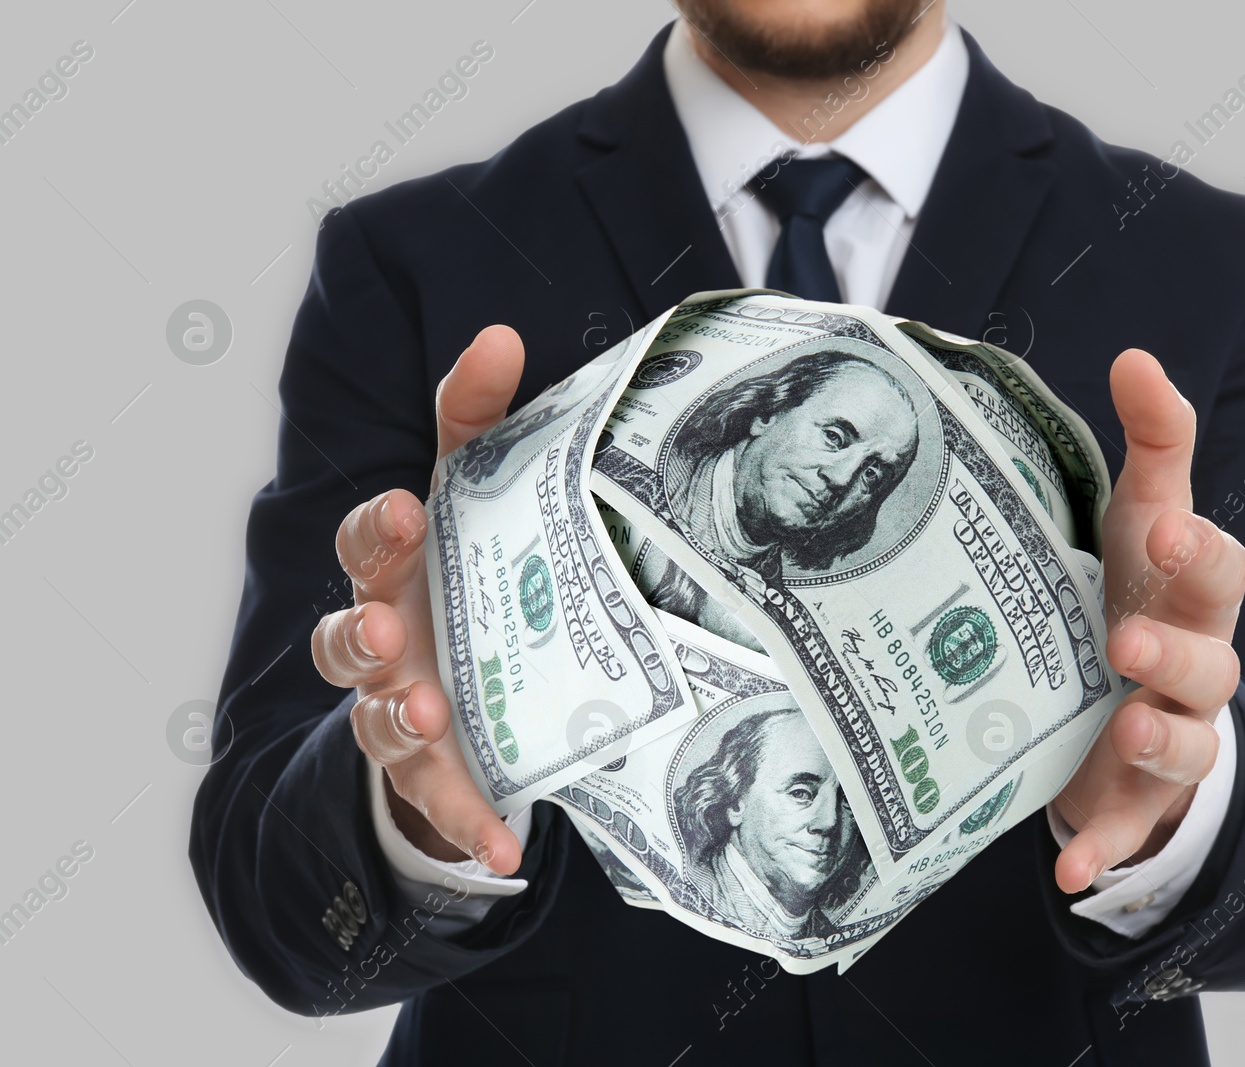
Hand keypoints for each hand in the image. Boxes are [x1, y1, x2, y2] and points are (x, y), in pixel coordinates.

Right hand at [311, 326, 526, 874]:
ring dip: (394, 720)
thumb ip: (480, 422)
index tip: (408, 507)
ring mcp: (400, 712)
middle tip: (389, 622)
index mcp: (395, 569)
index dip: (377, 529)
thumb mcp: (477, 495)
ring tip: (425, 714)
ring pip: (374, 721)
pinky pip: (445, 804)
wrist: (465, 684)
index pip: (366, 544)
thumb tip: (498, 335)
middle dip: (359, 630)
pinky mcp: (437, 777)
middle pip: (345, 638)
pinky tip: (506, 849)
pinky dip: (470, 826)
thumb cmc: (465, 575)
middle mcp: (384, 642)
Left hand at [1051, 349, 1244, 892]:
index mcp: (1189, 592)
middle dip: (1175, 648)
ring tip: (1120, 726)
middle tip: (1127, 637)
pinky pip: (1127, 831)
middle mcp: (1192, 666)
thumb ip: (1152, 443)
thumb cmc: (1133, 588)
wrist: (1124, 697)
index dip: (1196, 545)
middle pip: (1210, 658)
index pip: (1215, 564)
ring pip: (1184, 743)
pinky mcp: (1133, 801)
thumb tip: (1136, 354)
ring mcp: (1167, 737)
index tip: (1162, 524)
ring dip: (1157, 738)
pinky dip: (1104, 852)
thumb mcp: (1137, 516)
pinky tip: (1069, 874)